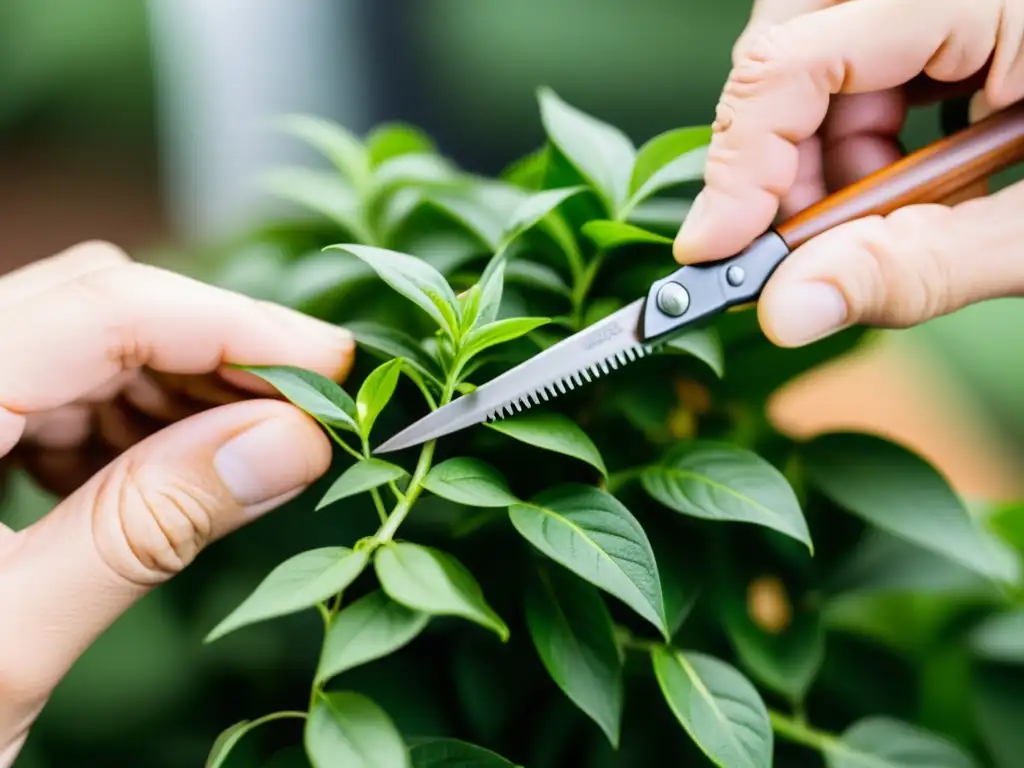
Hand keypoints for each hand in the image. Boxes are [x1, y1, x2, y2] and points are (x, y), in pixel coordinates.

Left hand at [0, 242, 354, 765]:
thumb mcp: (5, 644)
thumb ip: (148, 527)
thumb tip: (285, 444)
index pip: (107, 306)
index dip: (238, 327)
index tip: (335, 368)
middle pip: (95, 305)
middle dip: (216, 353)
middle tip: (306, 417)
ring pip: (77, 340)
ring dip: (176, 389)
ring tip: (244, 455)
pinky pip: (47, 388)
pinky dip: (123, 420)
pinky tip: (156, 475)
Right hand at [673, 0, 1023, 346]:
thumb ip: (918, 267)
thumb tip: (787, 309)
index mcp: (990, 1)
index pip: (803, 56)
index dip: (742, 159)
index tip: (713, 247)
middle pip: (794, 34)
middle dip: (776, 147)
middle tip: (797, 231)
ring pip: (817, 49)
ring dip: (818, 148)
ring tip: (873, 216)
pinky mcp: (948, 16)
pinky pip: (857, 56)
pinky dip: (853, 133)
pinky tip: (895, 179)